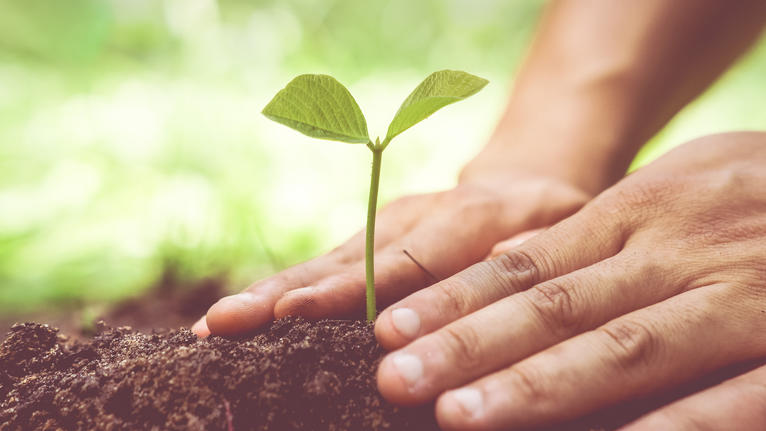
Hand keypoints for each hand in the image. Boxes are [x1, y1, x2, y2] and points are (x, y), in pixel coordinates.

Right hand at [193, 172, 587, 335]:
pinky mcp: (373, 235)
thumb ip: (537, 248)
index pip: (404, 261)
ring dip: (268, 294)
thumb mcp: (565, 226)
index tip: (296, 315)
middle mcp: (413, 218)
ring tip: (213, 325)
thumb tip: (505, 263)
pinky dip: (282, 292)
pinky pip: (325, 266)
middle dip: (285, 295)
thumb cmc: (552, 216)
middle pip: (345, 260)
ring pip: (323, 262)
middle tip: (226, 323)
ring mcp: (387, 225)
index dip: (351, 291)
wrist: (524, 180)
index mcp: (465, 219)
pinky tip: (239, 317)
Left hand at [373, 132, 765, 429]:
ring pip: (618, 348)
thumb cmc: (746, 191)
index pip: (525, 261)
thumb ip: (596, 232)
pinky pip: (726, 400)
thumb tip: (507, 268)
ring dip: (535, 387)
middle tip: (395, 378)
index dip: (456, 299)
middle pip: (552, 306)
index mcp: (636, 214)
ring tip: (459, 415)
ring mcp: (731, 302)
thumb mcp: (670, 187)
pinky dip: (667, 426)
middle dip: (469, 346)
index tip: (391, 329)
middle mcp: (671, 255)